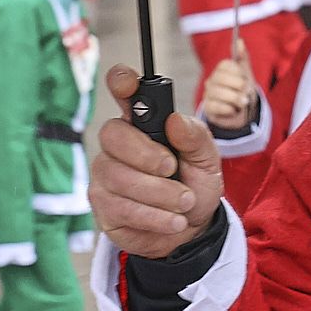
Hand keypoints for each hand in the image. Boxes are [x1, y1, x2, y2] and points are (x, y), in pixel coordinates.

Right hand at [90, 65, 222, 258]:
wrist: (192, 228)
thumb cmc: (195, 184)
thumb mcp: (207, 159)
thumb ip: (195, 137)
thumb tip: (175, 120)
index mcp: (144, 122)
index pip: (124, 92)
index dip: (121, 82)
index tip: (127, 83)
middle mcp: (118, 144)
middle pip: (113, 135)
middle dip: (146, 155)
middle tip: (172, 169)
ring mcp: (105, 174)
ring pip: (119, 176)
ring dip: (159, 193)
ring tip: (185, 203)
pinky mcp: (103, 205)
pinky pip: (121, 207)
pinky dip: (154, 216)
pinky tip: (172, 221)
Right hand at [201, 49, 255, 131]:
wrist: (242, 111)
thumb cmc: (243, 90)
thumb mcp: (246, 73)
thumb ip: (243, 57)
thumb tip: (239, 41)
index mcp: (221, 69)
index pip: (226, 65)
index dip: (238, 72)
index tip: (246, 78)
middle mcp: (211, 80)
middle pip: (222, 78)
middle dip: (239, 86)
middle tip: (247, 92)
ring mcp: (208, 94)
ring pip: (220, 93)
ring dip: (236, 99)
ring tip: (243, 102)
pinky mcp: (207, 108)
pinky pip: (217, 106)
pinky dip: (230, 109)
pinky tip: (233, 109)